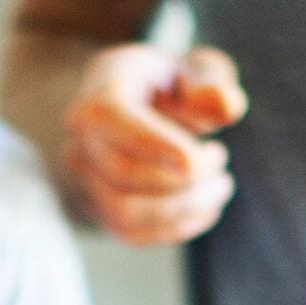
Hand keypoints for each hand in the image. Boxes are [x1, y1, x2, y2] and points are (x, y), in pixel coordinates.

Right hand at [63, 43, 246, 246]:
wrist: (142, 105)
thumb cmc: (172, 84)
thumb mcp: (197, 68)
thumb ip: (212, 81)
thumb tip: (224, 105)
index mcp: (98, 95)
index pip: (110, 120)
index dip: (152, 144)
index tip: (196, 159)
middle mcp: (81, 141)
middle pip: (122, 174)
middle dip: (181, 178)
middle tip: (221, 157)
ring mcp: (85, 181)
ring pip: (124, 212)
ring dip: (182, 208)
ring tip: (220, 185)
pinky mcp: (99, 210)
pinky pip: (131, 234)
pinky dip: (176, 229)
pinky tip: (207, 208)